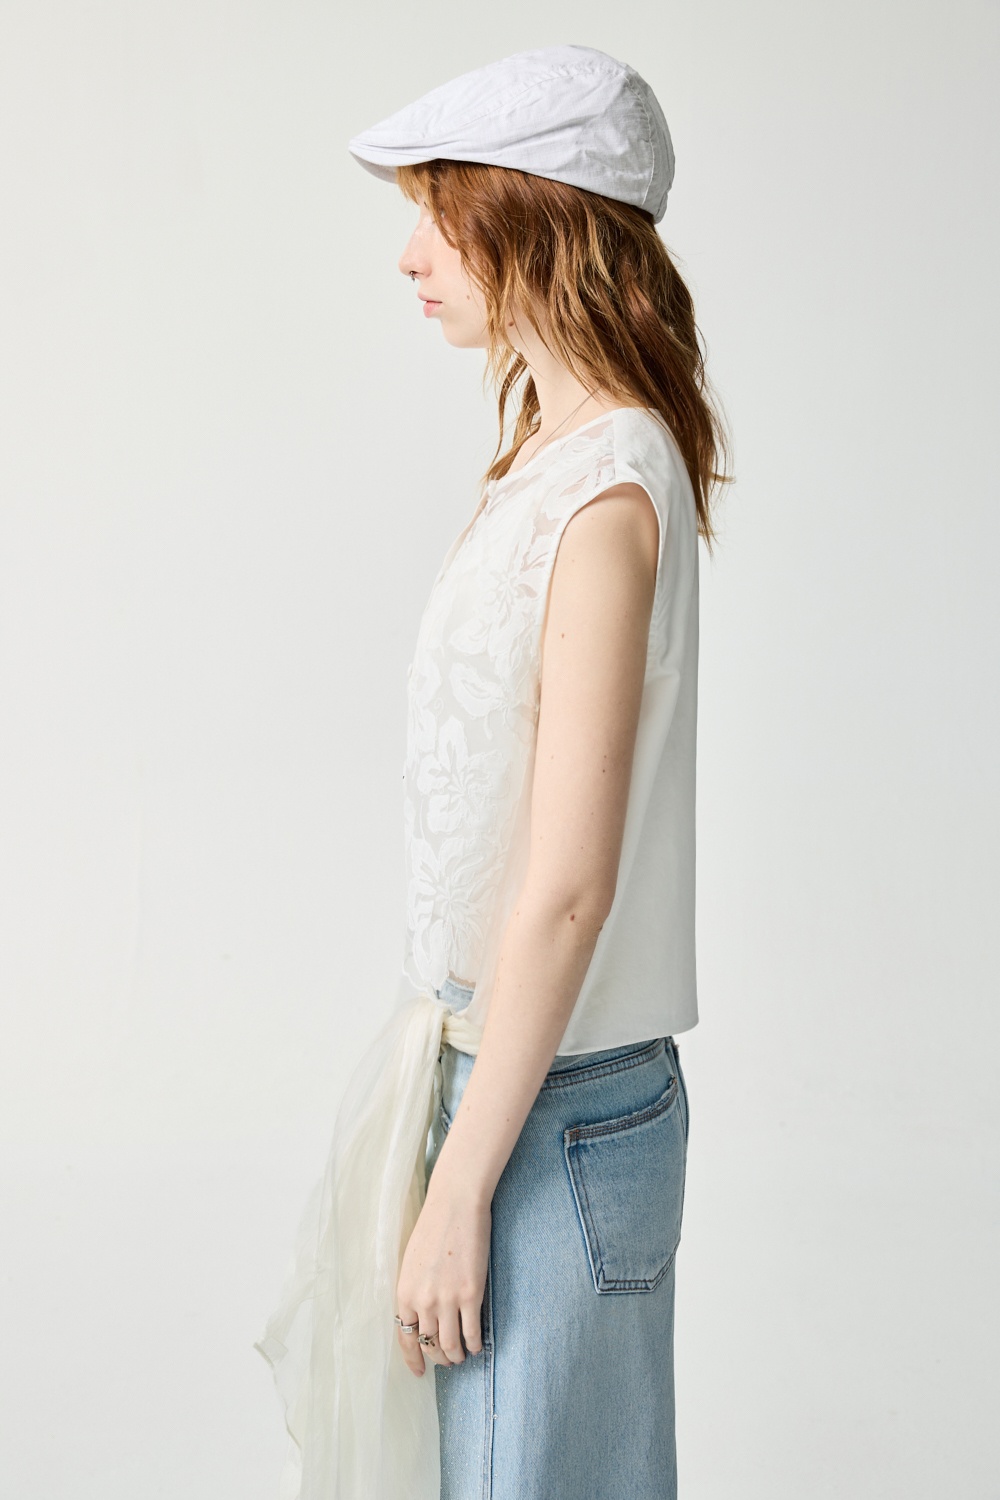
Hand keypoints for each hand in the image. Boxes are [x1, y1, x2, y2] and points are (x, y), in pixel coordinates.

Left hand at [395, 1165, 490, 1375]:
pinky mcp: (471, 1295)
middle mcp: (423, 1302)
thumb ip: (414, 1290)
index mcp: (405, 1293)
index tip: (420, 1373)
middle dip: (439, 1358)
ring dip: (457, 1356)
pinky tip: (478, 1345)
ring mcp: (448, 1300)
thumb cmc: (433, 1227)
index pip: (405, 1338)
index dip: (413, 1359)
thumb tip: (421, 1315)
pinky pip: (472, 1332)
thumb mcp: (411, 1262)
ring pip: (451, 1345)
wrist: (455, 1205)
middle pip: (430, 1345)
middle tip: (447, 1361)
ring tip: (463, 1356)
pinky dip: (475, 1344)